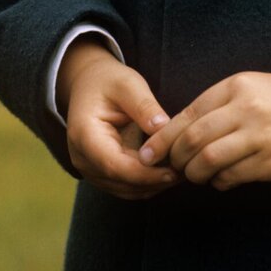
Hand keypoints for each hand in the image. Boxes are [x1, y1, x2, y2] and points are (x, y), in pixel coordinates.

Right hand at [58, 35, 177, 199]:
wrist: (89, 84)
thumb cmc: (109, 81)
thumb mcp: (128, 85)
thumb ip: (144, 106)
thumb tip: (163, 128)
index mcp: (85, 135)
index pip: (114, 165)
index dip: (145, 173)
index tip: (174, 171)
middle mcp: (82, 158)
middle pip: (121, 182)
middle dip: (154, 181)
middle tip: (187, 170)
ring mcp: (90, 168)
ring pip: (125, 189)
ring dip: (153, 184)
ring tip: (182, 170)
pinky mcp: (101, 172)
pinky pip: (126, 185)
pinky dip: (147, 182)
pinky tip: (169, 170)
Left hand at [138, 72, 270, 190]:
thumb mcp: (249, 89)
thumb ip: (215, 106)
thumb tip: (175, 133)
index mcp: (238, 86)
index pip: (189, 115)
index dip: (164, 138)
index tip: (148, 153)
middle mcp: (248, 110)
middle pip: (194, 140)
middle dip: (176, 159)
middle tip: (173, 167)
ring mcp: (262, 137)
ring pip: (209, 162)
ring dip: (194, 174)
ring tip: (195, 174)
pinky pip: (232, 178)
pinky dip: (218, 182)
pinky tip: (220, 178)